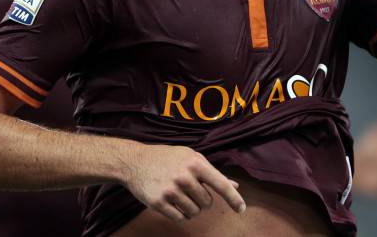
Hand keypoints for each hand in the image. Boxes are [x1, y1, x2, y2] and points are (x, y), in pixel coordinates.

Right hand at [123, 144, 244, 221]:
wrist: (135, 161)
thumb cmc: (168, 158)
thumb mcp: (191, 158)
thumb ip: (213, 173)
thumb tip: (235, 185)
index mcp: (195, 163)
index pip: (221, 184)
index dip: (233, 199)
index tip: (241, 209)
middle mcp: (184, 177)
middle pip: (207, 203)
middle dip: (202, 200)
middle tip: (190, 189)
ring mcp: (171, 191)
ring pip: (194, 212)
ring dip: (191, 208)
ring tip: (180, 195)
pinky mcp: (159, 203)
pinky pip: (180, 218)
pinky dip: (180, 214)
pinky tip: (172, 203)